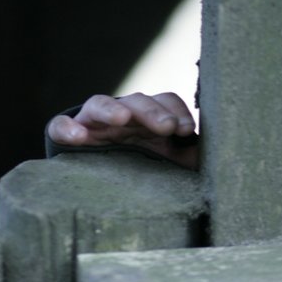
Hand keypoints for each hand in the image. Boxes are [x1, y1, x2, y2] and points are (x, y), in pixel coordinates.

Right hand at [46, 92, 199, 169]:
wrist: (100, 180)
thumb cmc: (144, 167)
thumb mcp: (169, 163)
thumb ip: (191, 158)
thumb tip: (220, 158)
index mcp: (151, 118)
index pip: (166, 102)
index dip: (177, 112)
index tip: (186, 130)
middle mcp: (124, 114)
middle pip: (138, 101)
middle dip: (153, 111)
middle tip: (167, 127)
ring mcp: (94, 122)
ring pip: (100, 104)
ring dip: (112, 109)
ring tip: (122, 119)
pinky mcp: (68, 135)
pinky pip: (61, 126)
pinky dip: (67, 128)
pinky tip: (77, 137)